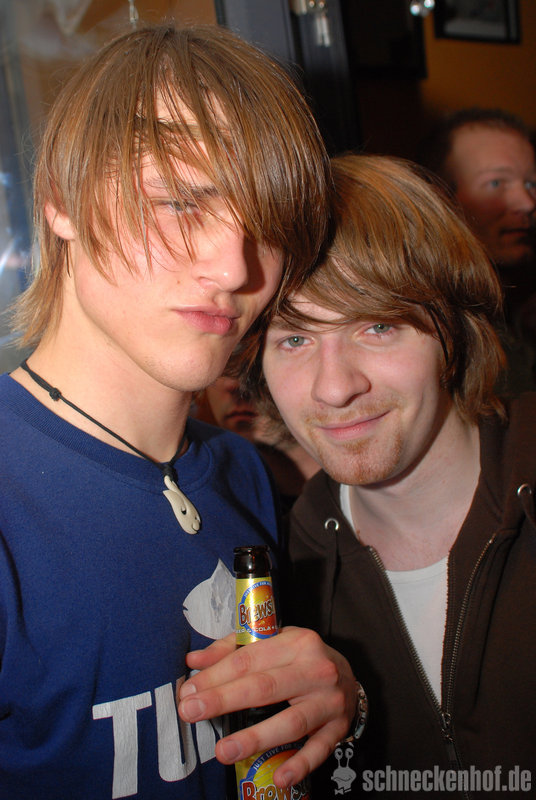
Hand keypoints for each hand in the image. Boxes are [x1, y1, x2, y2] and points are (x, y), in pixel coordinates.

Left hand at [177, 626, 357, 788]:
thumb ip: (231, 650)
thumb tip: (194, 661)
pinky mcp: (338, 728)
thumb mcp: (272, 643)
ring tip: (223, 751)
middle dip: (224, 700)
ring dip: (256, 738)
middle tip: (191, 713)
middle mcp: (315, 669)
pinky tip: (280, 777)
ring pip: (290, 722)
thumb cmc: (300, 659)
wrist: (348, 676)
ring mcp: (329, 700)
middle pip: (265, 687)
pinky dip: (300, 764)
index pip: (249, 659)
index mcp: (296, 642)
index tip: (188, 691)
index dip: (216, 676)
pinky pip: (318, 750)